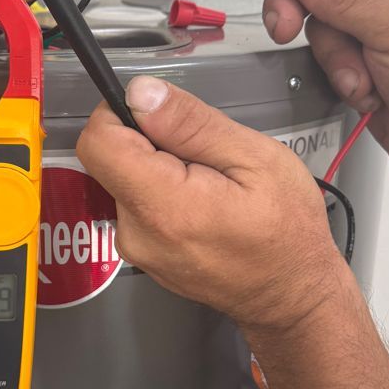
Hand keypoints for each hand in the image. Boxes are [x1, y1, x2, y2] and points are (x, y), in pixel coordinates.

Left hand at [76, 77, 351, 332]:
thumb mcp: (256, 158)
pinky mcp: (141, 255)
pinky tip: (200, 204)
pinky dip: (161, 193)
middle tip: (205, 158)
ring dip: (158, 169)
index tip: (161, 117)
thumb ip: (192, 124)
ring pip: (123, 180)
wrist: (291, 296)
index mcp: (163, 206)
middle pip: (110, 160)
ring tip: (209, 184)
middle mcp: (136, 233)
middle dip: (150, 143)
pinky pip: (135, 205)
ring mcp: (135, 250)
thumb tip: (139, 93)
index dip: (120, 115)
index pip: (97, 143)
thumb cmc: (287, 230)